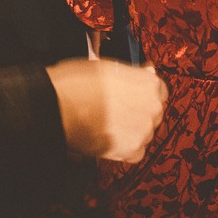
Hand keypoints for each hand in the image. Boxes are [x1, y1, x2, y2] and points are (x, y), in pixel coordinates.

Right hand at [46, 58, 165, 161]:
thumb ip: (134, 73)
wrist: (58, 107)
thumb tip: (149, 70)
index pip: (159, 91)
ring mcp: (144, 131)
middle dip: (138, 112)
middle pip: (153, 113)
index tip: (133, 95)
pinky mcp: (132, 151)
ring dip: (132, 130)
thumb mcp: (109, 66)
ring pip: (145, 132)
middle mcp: (153, 108)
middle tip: (116, 111)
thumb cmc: (77, 83)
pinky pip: (136, 152)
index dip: (143, 93)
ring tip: (108, 124)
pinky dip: (125, 148)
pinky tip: (109, 137)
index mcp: (150, 84)